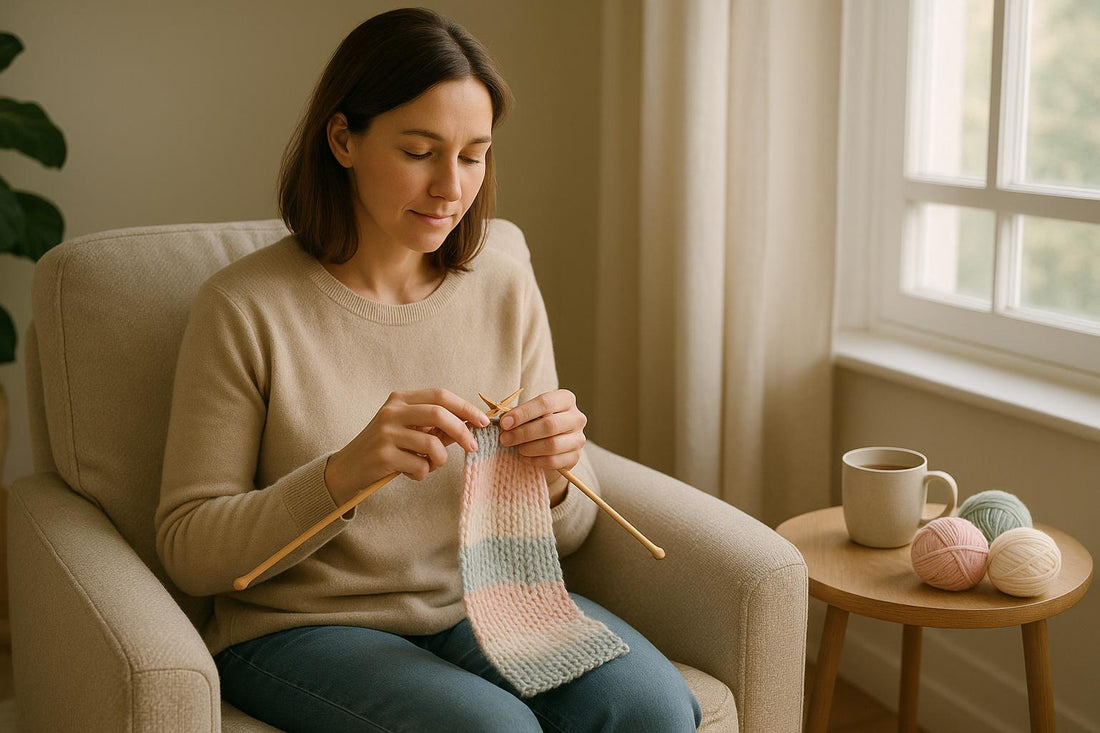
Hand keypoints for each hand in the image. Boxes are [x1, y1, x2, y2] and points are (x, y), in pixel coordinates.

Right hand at [324, 389, 489, 504]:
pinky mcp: (383, 456)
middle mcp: (392, 411)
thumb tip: (471, 424)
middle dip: (462, 431)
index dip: (466, 407)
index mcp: (400, 399)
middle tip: (472, 447)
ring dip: (439, 461)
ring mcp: (386, 433)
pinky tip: (409, 473)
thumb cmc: (386, 449)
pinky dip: (423, 474)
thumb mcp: (409, 431)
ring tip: (429, 465)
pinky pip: (421, 466)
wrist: (347, 469)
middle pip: (439, 414)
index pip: (440, 395)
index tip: (483, 421)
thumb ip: (436, 427)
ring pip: (433, 445)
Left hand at [499, 390, 586, 504]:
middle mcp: (577, 417)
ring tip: (517, 448)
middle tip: (505, 439)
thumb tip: (503, 422)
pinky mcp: (575, 457)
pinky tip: (525, 457)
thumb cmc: (537, 422)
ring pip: (552, 445)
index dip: (522, 413)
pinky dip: (535, 460)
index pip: (545, 403)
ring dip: (528, 448)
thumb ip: (519, 414)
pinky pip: (553, 461)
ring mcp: (578, 438)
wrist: (552, 444)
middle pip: (550, 425)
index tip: (504, 423)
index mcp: (566, 399)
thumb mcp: (530, 413)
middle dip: (523, 433)